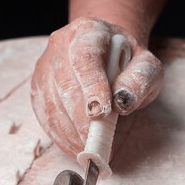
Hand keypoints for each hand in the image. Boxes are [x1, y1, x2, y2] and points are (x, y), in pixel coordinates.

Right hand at [31, 17, 162, 157]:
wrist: (108, 54)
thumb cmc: (127, 63)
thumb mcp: (145, 66)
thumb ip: (139, 80)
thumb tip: (122, 101)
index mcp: (88, 32)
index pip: (85, 58)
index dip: (91, 86)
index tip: (102, 113)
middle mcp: (60, 45)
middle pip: (64, 84)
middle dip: (81, 119)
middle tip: (97, 144)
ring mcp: (45, 67)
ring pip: (51, 103)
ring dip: (70, 133)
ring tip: (90, 152)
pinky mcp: (39, 89)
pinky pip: (45, 117)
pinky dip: (61, 138)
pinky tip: (76, 149)